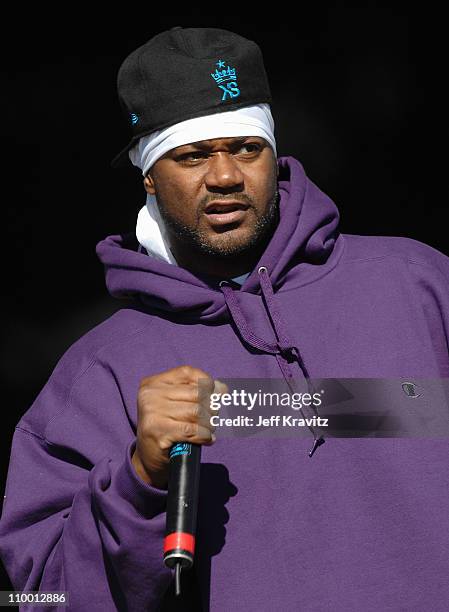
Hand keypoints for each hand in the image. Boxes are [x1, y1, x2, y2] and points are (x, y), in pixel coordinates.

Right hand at [131, 365, 226, 488]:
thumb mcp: (177, 404)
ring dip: (210, 423)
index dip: (208, 383)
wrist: (149, 458)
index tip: (219, 395)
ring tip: (210, 429)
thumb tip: (223, 388)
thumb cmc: (167, 427)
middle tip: (215, 418)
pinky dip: (205, 435)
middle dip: (212, 406)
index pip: (188, 373)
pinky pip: (192, 429)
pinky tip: (206, 439)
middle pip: (196, 393)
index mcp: (153, 383)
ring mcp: (152, 412)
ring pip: (197, 411)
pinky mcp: (158, 432)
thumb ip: (197, 392)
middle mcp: (150, 395)